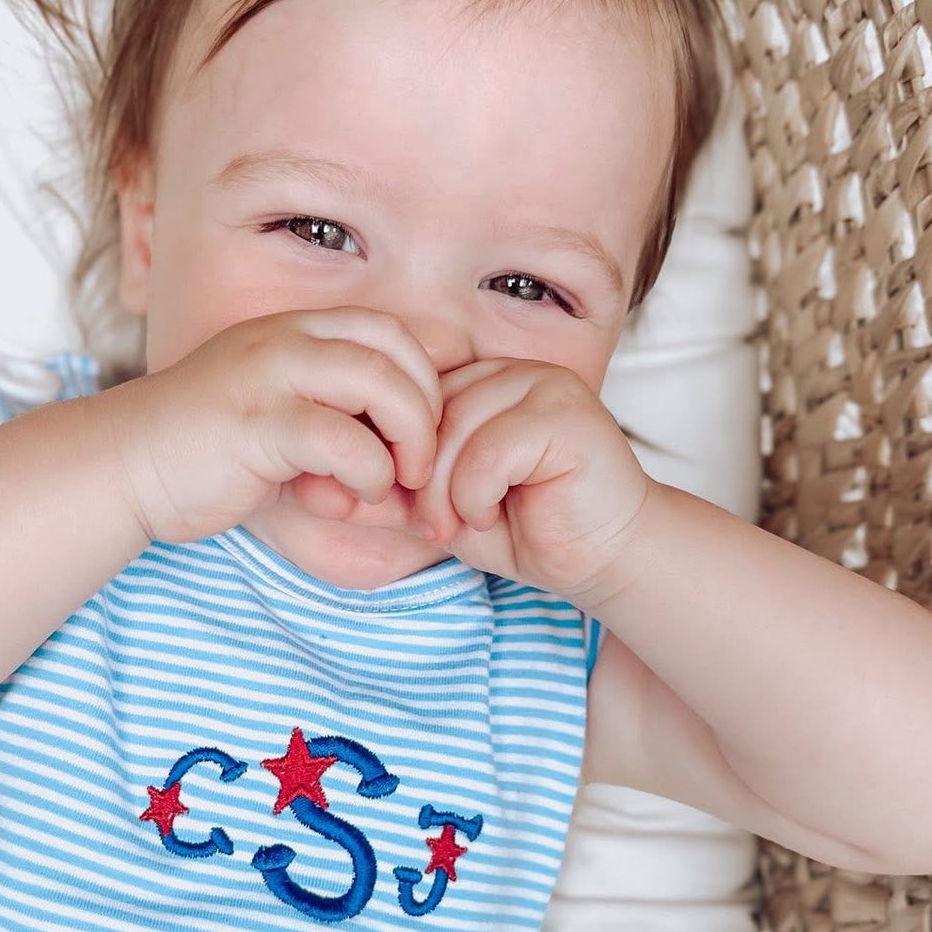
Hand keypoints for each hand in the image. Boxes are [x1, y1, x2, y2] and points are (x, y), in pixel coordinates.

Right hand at [106, 308, 441, 545]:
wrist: (121, 467)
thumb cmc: (204, 453)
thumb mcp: (276, 415)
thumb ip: (335, 416)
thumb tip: (410, 459)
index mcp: (293, 331)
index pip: (391, 333)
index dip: (423, 384)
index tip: (413, 440)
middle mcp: (285, 339)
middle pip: (399, 352)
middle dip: (426, 413)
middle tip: (417, 467)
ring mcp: (270, 376)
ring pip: (381, 384)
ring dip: (409, 440)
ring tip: (395, 480)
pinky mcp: (257, 424)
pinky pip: (344, 440)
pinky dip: (368, 474)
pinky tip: (350, 497)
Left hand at [409, 358, 654, 606]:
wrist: (602, 559)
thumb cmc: (526, 530)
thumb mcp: (443, 507)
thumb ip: (396, 489)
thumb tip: (328, 489)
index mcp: (482, 382)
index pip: (411, 401)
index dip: (399, 458)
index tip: (411, 509)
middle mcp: (512, 372)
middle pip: (429, 414)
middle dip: (421, 483)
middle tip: (437, 528)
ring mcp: (544, 384)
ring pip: (455, 430)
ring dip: (448, 494)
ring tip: (471, 522)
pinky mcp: (567, 413)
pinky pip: (490, 449)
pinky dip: (478, 494)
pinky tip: (497, 513)